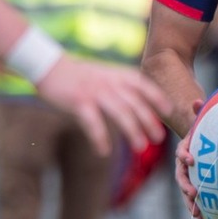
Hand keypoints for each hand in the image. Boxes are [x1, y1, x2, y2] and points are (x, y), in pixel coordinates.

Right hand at [35, 57, 167, 155]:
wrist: (50, 66)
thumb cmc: (80, 75)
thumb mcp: (106, 74)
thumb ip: (122, 86)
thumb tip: (140, 106)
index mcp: (117, 75)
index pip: (143, 85)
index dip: (157, 98)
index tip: (168, 112)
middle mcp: (110, 82)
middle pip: (135, 103)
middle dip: (148, 121)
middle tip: (157, 139)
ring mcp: (95, 92)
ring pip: (120, 113)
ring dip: (132, 131)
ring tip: (140, 147)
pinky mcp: (79, 102)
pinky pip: (94, 123)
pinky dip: (100, 138)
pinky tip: (104, 151)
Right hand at [173, 99, 205, 218]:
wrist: (203, 139)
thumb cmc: (205, 129)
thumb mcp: (203, 119)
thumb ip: (199, 111)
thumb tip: (197, 100)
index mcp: (185, 149)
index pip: (182, 153)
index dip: (185, 156)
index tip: (192, 160)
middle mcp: (185, 166)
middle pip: (183, 178)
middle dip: (187, 187)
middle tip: (194, 194)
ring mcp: (190, 177)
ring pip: (188, 192)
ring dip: (192, 204)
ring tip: (198, 216)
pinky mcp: (198, 186)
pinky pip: (198, 200)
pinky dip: (200, 212)